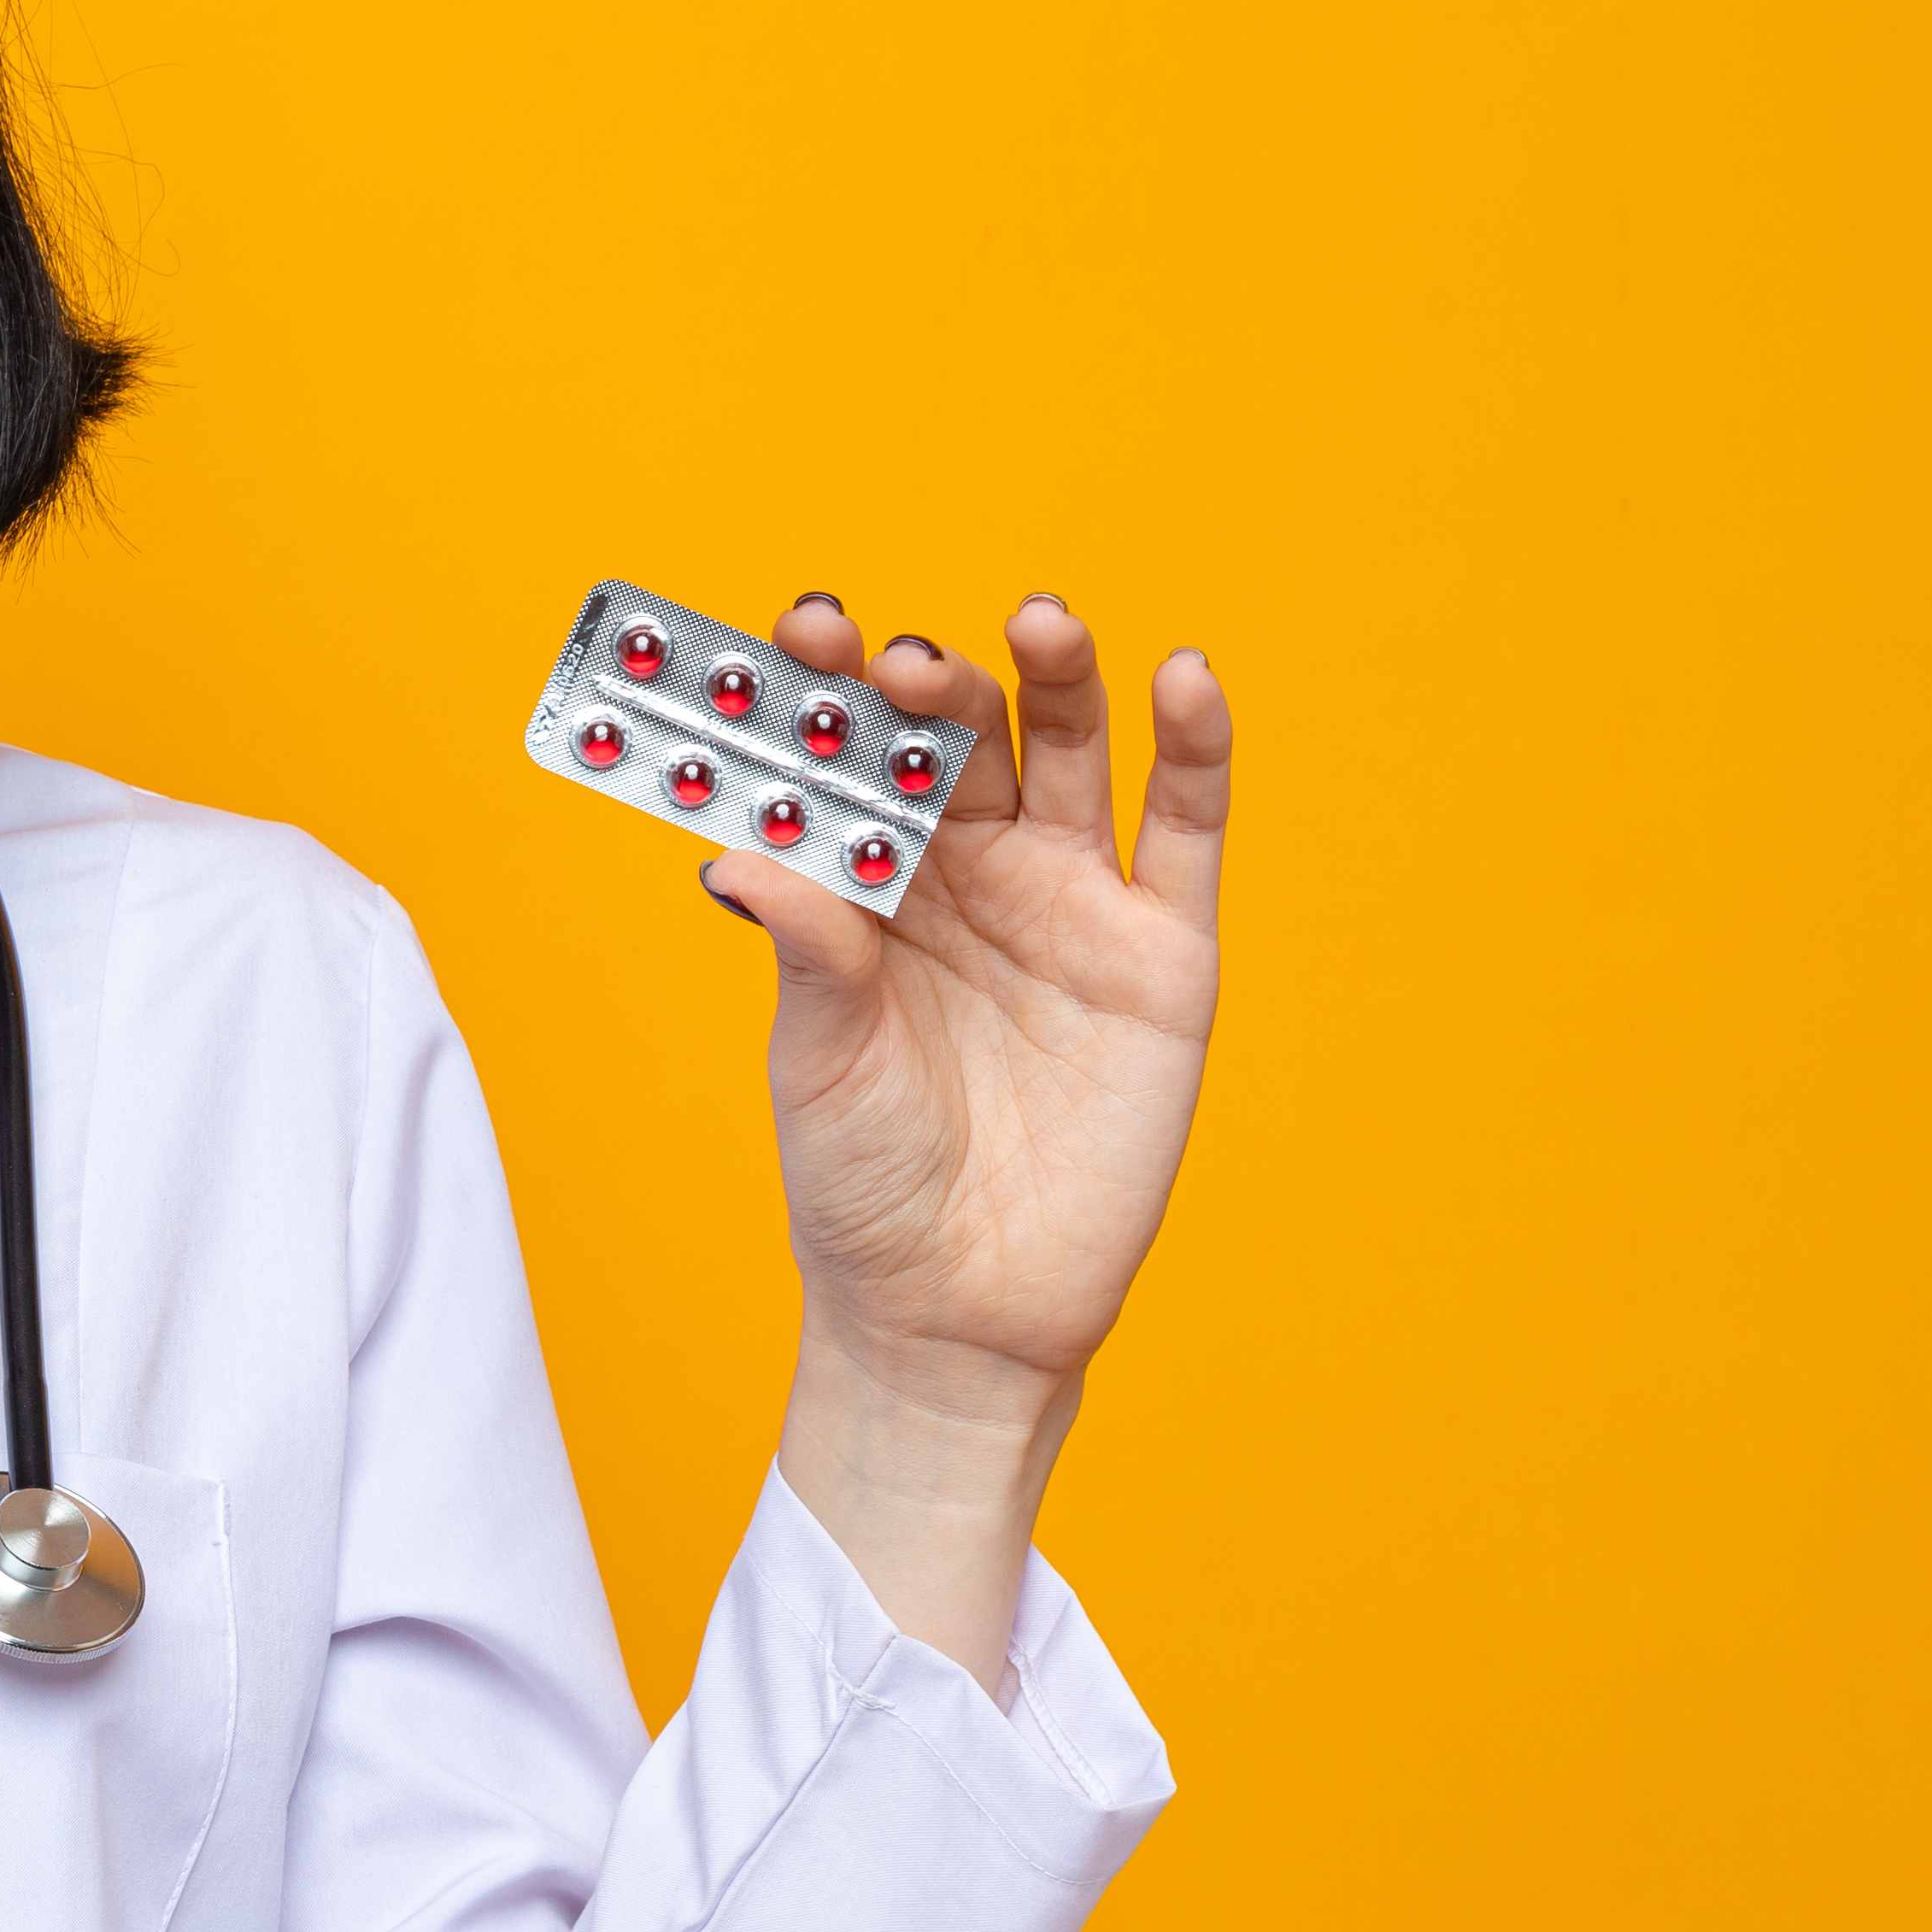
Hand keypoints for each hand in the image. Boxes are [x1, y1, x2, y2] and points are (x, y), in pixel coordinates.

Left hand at [697, 597, 1228, 1683]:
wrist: (959, 1309)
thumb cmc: (864, 1181)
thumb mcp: (819, 1059)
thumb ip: (806, 949)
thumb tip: (736, 854)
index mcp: (870, 881)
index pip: (852, 758)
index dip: (828, 690)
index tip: (802, 627)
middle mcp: (970, 870)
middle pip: (959, 740)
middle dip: (931, 684)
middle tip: (900, 654)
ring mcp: (1070, 901)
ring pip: (1070, 756)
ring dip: (1056, 680)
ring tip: (1034, 622)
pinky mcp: (1163, 951)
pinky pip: (1186, 832)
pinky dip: (1195, 749)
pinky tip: (1186, 677)